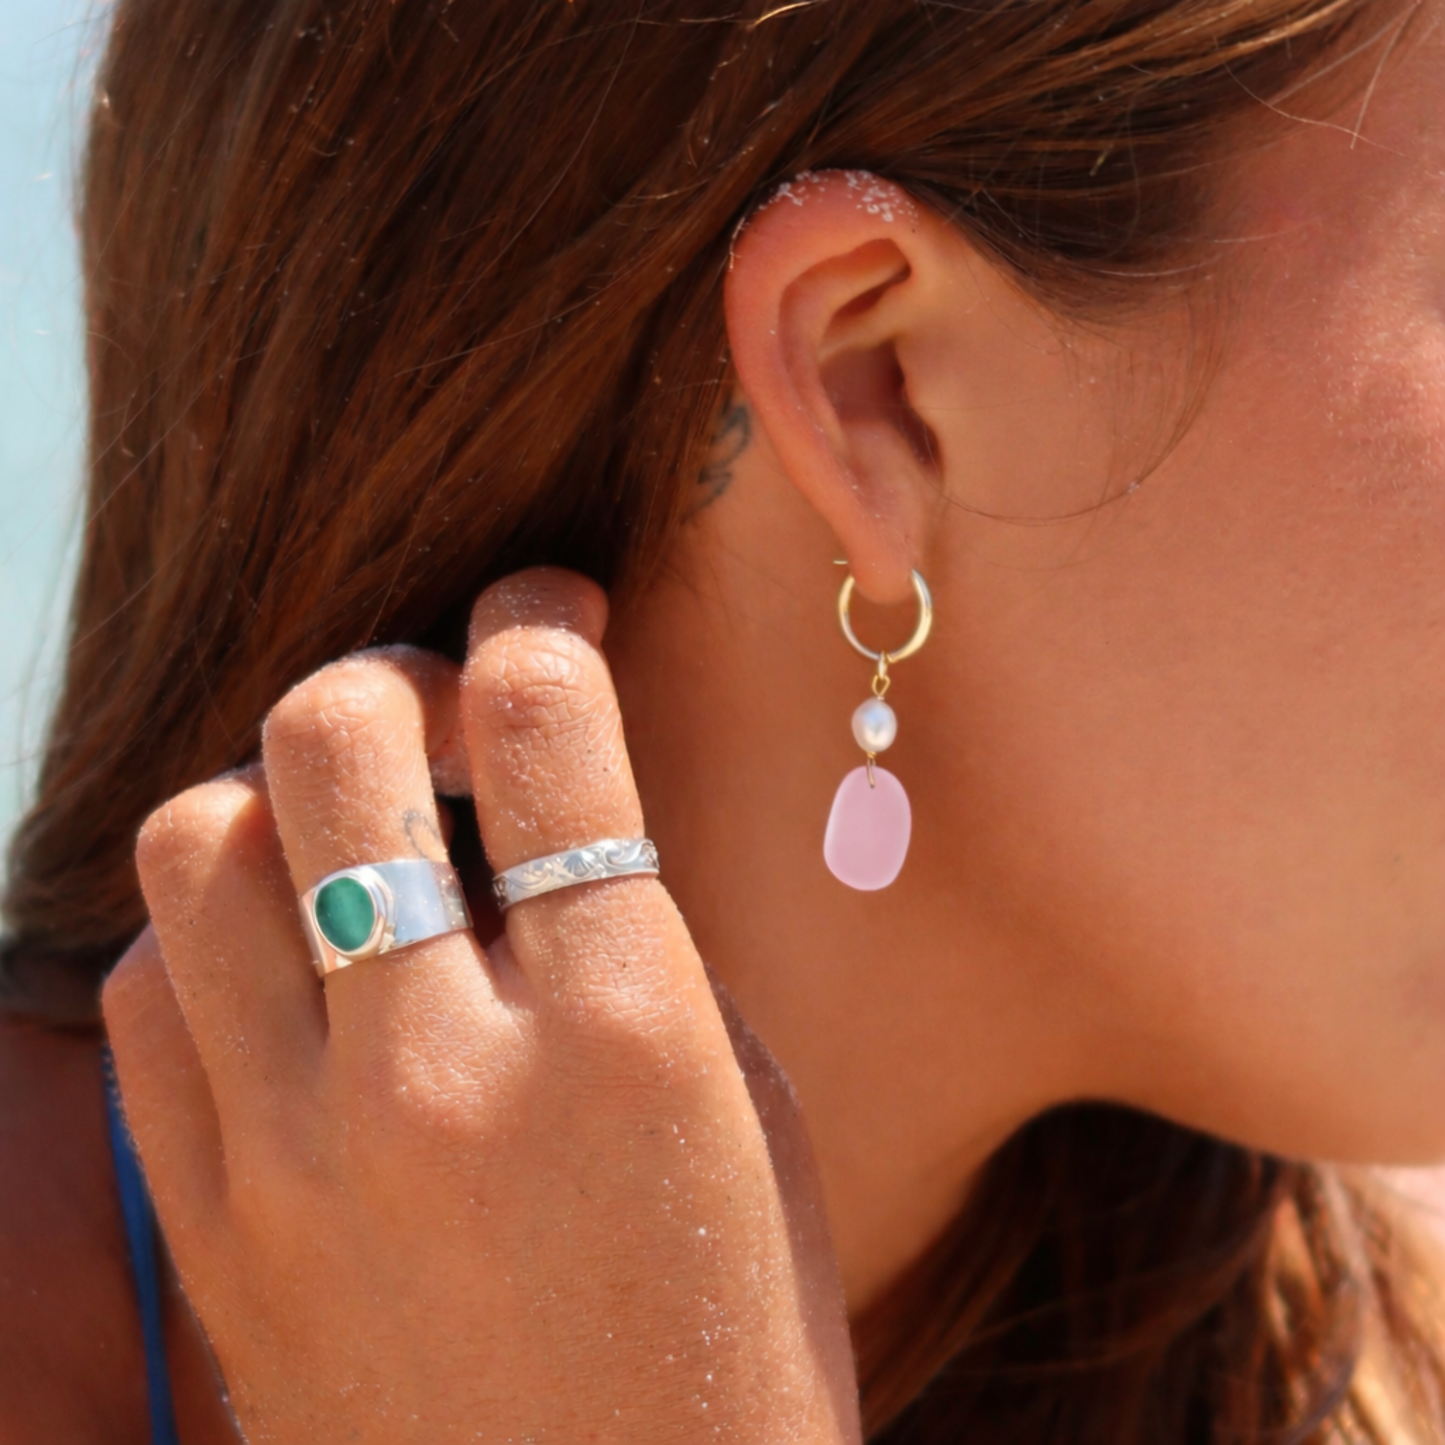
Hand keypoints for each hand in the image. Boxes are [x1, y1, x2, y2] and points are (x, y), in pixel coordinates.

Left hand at [103, 569, 860, 1443]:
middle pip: (332, 738)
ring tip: (352, 835)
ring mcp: (297, 1161)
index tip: (547, 610)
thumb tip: (534, 793)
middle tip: (444, 710)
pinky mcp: (213, 1234)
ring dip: (280, 795)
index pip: (544, 727)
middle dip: (394, 674)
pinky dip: (213, 935)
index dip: (543, 622)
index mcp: (623, 1033)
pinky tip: (289, 964)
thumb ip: (628, 927)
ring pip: (195, 845)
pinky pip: (148, 1000)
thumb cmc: (732, 1330)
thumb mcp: (740, 1100)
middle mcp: (438, 1077)